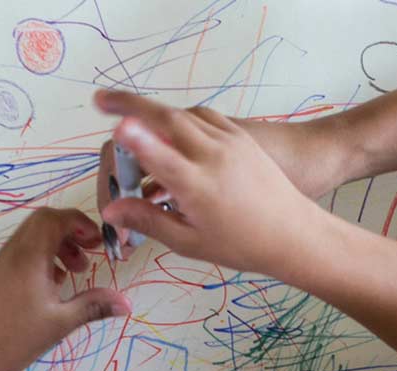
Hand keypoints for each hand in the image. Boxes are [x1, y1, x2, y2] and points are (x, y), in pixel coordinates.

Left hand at [0, 207, 130, 370]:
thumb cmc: (12, 339)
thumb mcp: (59, 323)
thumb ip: (93, 307)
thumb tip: (125, 303)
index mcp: (31, 257)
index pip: (57, 218)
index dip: (82, 223)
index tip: (99, 243)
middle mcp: (15, 252)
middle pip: (45, 221)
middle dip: (71, 231)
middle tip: (89, 253)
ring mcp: (3, 261)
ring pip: (34, 236)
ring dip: (59, 245)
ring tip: (75, 272)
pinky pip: (25, 251)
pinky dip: (44, 256)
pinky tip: (54, 284)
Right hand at [94, 90, 336, 277]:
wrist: (295, 234)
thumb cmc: (242, 245)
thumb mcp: (190, 241)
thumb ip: (148, 221)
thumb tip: (110, 210)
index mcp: (199, 185)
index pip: (159, 154)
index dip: (134, 138)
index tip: (114, 123)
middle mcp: (214, 156)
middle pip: (166, 119)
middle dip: (130, 104)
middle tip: (101, 100)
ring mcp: (230, 142)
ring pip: (184, 115)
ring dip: (154, 112)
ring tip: (130, 116)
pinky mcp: (241, 137)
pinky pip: (204, 118)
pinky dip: (181, 119)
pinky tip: (170, 129)